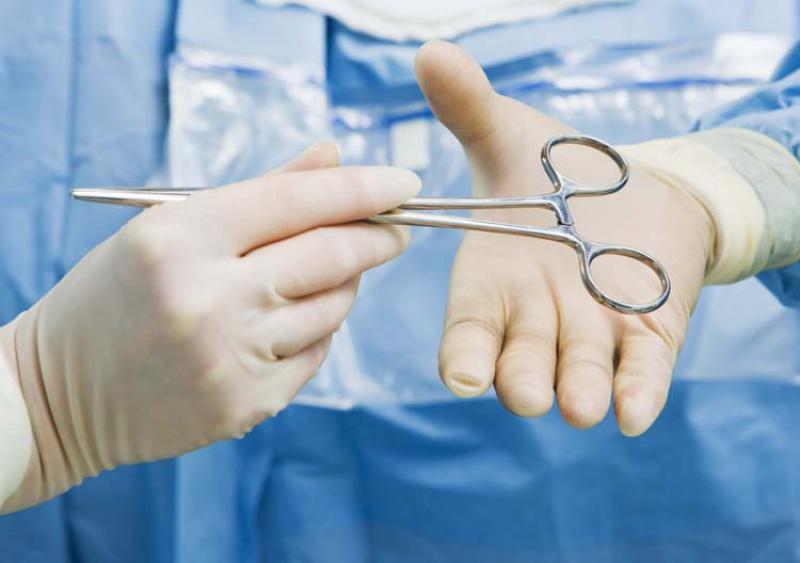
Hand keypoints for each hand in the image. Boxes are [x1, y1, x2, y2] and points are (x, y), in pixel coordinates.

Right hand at [0, 142, 419, 510]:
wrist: (59, 393)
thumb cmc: (116, 296)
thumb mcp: (170, 226)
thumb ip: (263, 191)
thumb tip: (335, 158)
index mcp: (179, 238)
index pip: (297, 200)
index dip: (362, 187)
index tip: (405, 181)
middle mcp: (208, 299)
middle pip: (330, 256)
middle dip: (377, 237)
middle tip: (398, 227)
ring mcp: (230, 359)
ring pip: (332, 308)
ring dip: (344, 285)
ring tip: (324, 274)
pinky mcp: (245, 405)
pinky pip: (315, 354)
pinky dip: (318, 330)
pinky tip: (289, 322)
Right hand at [416, 42, 713, 435]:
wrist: (636, 188)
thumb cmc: (555, 171)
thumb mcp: (512, 135)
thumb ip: (470, 106)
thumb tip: (429, 52)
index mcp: (491, 282)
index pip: (469, 333)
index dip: (464, 356)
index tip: (463, 376)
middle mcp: (534, 319)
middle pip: (520, 366)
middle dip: (522, 379)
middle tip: (524, 388)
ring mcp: (590, 333)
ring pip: (578, 377)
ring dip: (578, 392)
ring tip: (583, 404)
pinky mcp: (646, 337)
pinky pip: (638, 376)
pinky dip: (637, 395)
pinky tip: (634, 410)